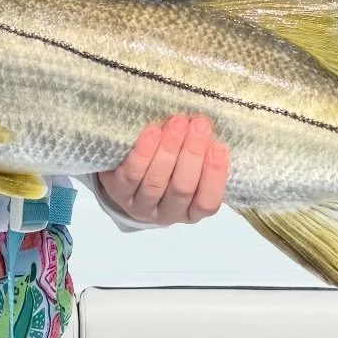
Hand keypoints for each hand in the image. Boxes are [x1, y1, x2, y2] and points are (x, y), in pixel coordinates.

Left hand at [97, 114, 230, 225]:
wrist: (126, 175)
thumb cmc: (168, 168)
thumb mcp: (188, 168)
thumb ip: (202, 156)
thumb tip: (209, 129)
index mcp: (190, 212)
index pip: (207, 203)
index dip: (214, 177)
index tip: (219, 147)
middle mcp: (166, 214)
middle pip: (182, 189)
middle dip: (192, 155)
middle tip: (200, 126)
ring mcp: (140, 206)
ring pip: (156, 182)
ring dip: (169, 150)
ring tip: (178, 123)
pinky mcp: (118, 192)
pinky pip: (131, 175)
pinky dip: (143, 153)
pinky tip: (152, 132)